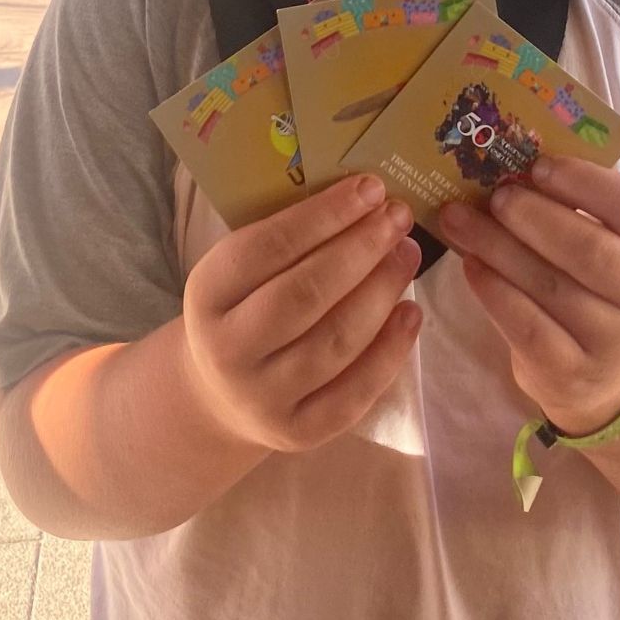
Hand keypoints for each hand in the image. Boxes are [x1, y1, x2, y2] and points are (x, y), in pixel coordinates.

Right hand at [181, 175, 421, 455]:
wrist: (217, 393)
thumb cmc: (244, 306)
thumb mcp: (240, 269)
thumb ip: (286, 236)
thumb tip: (363, 195)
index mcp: (208, 292)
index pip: (269, 247)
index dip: (325, 215)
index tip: (371, 187)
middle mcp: (228, 349)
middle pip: (306, 294)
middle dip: (361, 249)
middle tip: (398, 216)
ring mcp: (262, 397)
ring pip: (336, 341)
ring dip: (382, 291)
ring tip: (408, 253)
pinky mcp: (298, 432)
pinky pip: (354, 392)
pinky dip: (390, 350)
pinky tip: (412, 312)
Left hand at [437, 157, 619, 436]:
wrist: (603, 371)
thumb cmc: (595, 282)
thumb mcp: (605, 241)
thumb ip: (573, 204)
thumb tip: (509, 161)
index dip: (585, 182)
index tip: (538, 166)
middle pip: (593, 252)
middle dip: (536, 218)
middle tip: (496, 196)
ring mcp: (611, 341)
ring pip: (551, 288)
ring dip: (498, 248)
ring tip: (459, 220)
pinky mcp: (571, 372)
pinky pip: (527, 328)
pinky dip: (493, 291)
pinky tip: (470, 264)